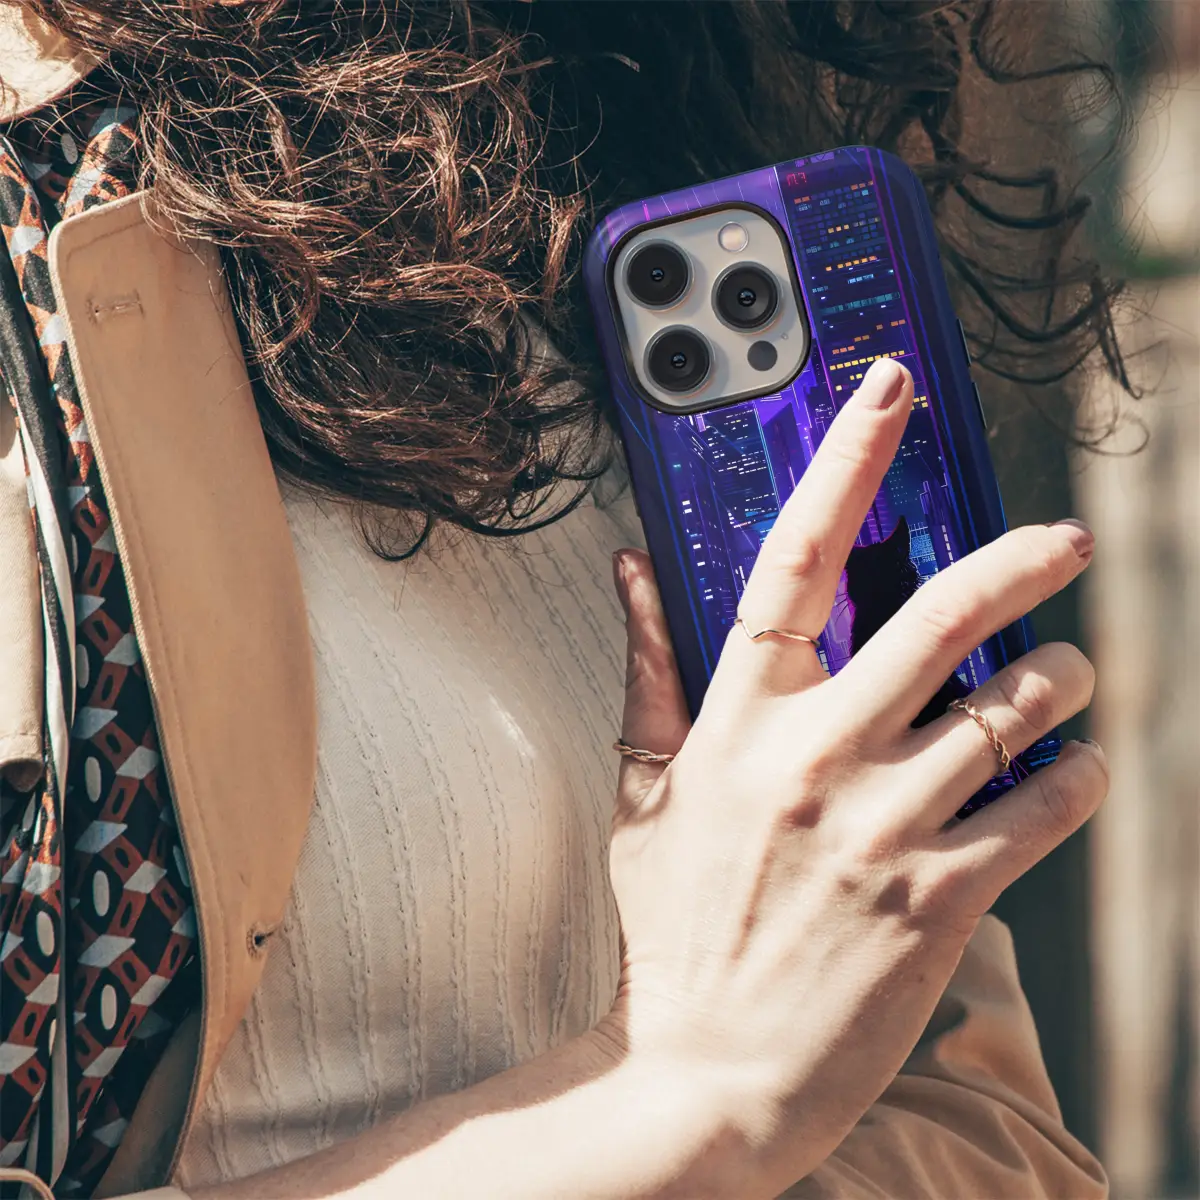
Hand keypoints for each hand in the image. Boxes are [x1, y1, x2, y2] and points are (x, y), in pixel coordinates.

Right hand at [605, 358, 1106, 1193]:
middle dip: (1020, 561)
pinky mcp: (940, 898)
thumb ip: (647, 670)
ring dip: (1064, 679)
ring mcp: (881, 827)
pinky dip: (1076, 776)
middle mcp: (814, 759)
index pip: (791, 560)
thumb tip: (631, 569)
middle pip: (938, 616)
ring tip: (1072, 675)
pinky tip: (1072, 769)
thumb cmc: (674, 927)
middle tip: (1062, 540)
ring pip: (1012, 709)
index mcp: (737, 722)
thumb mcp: (644, 792)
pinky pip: (1041, 809)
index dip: (844, 464)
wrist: (706, 1072)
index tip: (886, 395)